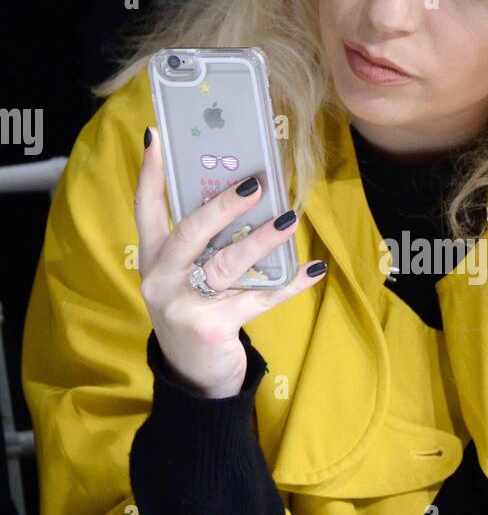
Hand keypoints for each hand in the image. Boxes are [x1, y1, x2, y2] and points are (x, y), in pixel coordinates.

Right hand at [135, 124, 326, 398]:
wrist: (193, 378)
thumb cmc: (195, 313)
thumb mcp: (183, 278)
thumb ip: (200, 245)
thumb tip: (242, 197)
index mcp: (153, 259)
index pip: (146, 208)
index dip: (150, 173)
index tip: (157, 136)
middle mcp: (162, 279)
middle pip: (190, 232)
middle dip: (222, 205)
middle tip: (253, 183)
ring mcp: (184, 304)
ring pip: (227, 264)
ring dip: (262, 240)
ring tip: (289, 219)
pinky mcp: (212, 327)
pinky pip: (259, 299)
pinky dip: (290, 283)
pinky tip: (315, 268)